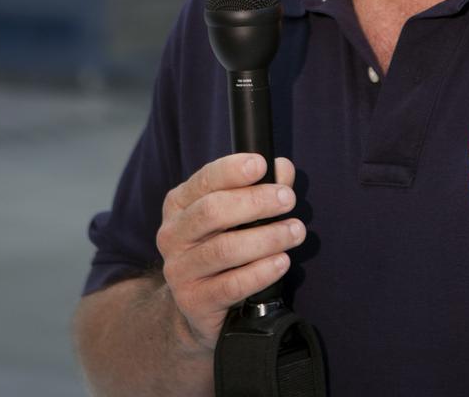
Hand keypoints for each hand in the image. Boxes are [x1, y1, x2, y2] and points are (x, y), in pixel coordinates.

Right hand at [156, 153, 304, 350]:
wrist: (199, 303)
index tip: (262, 165)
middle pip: (212, 211)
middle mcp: (172, 234)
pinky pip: (231, 285)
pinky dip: (261, 272)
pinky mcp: (194, 301)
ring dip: (267, 238)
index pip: (204, 180)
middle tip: (288, 200)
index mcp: (179, 204)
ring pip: (224, 249)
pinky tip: (282, 262)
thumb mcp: (235, 213)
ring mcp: (179, 270)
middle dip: (255, 202)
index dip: (233, 170)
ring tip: (295, 232)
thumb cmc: (222, 245)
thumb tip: (283, 169)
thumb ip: (259, 187)